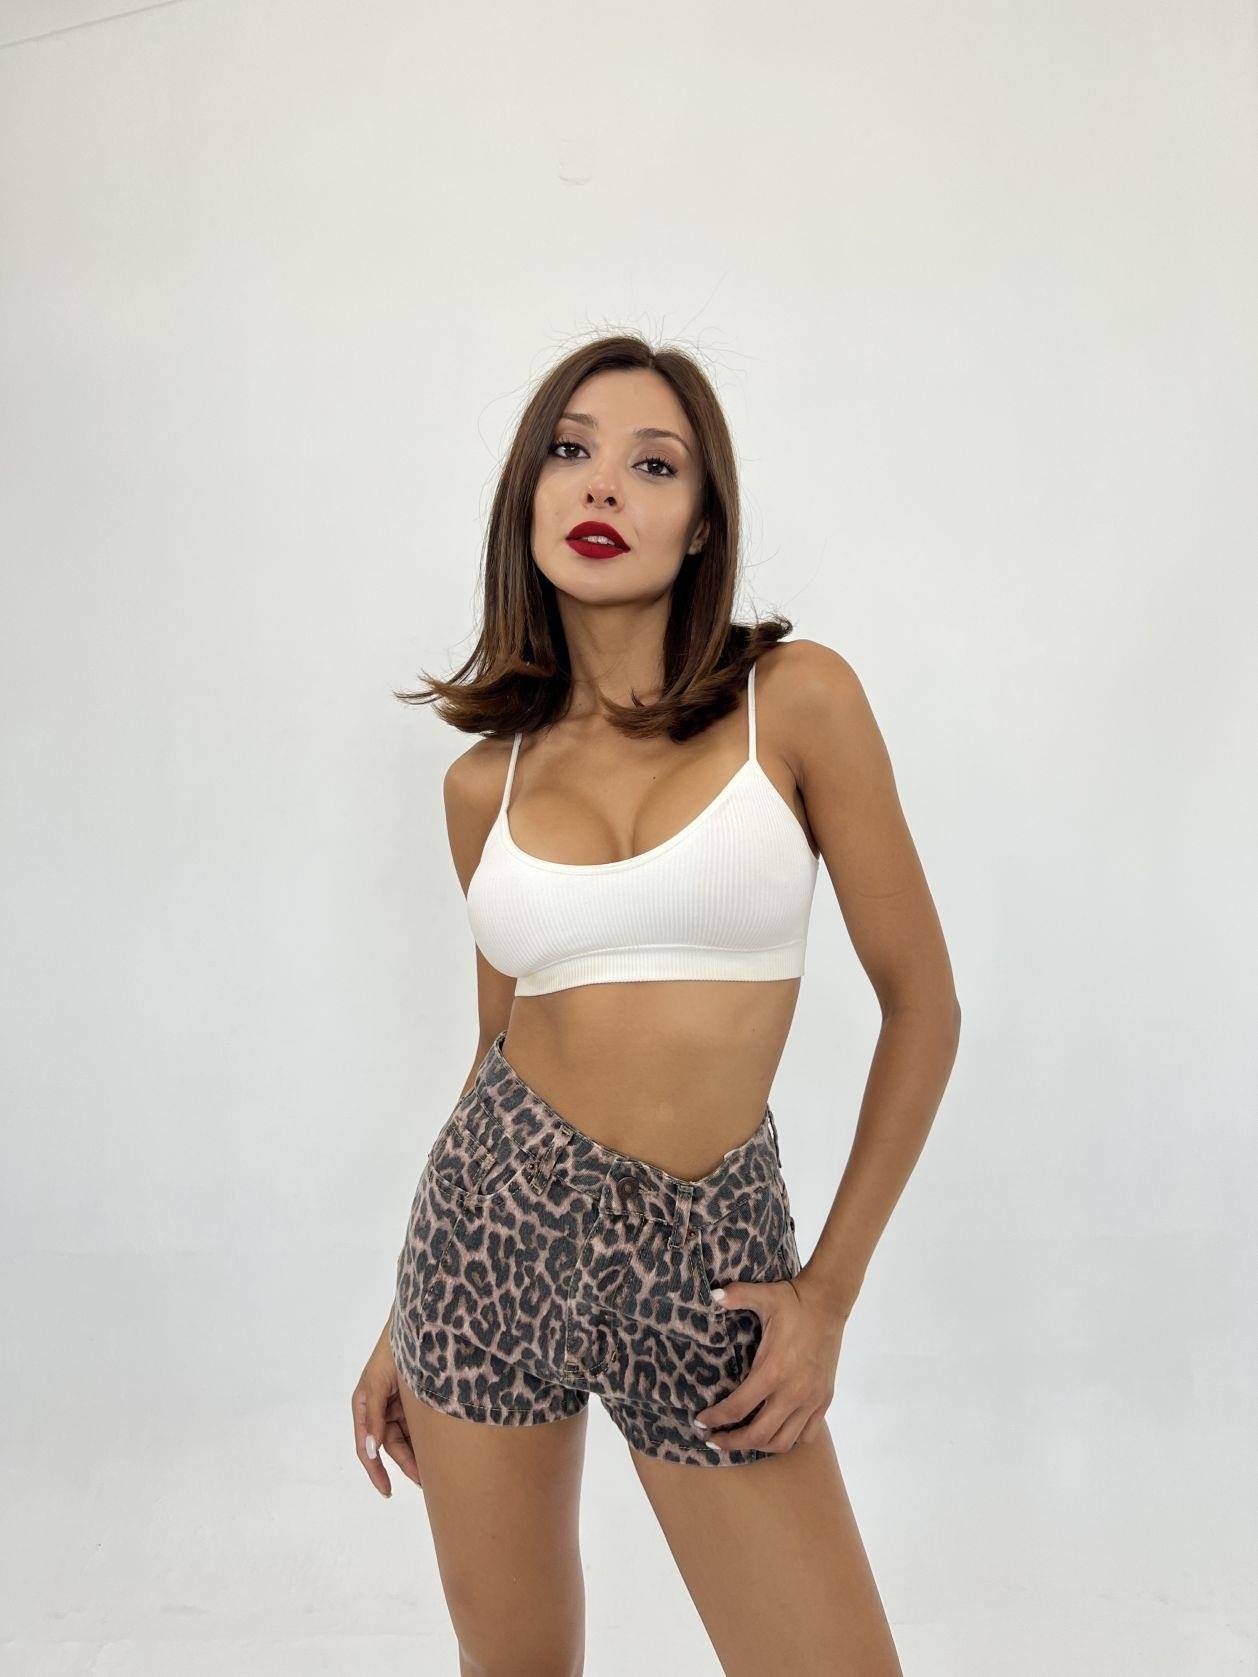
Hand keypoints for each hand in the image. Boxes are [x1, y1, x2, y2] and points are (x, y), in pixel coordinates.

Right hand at [352, 1318, 421, 1495]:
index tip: (387, 1491)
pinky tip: (440, 1450)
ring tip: (437, 1472)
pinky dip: (427, 1438)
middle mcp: (380, 1408)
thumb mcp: (378, 1382)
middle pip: (391, 1446)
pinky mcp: (416, 1400)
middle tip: (426, 1483)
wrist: (420, 1323)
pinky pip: (419, 1426)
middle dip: (407, 1464)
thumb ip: (374, 1416)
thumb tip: (371, 1450)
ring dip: (419, 1453)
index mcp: (365, 1405)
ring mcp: (399, 1404)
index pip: (367, 1447)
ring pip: (407, 1438)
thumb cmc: (392, 1350)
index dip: (375, 1471)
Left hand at [691, 1268, 847, 1455]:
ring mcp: (811, 1400)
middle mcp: (793, 1392)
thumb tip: (714, 1294)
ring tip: (740, 1440)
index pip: (737, 1408)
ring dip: (758, 1446)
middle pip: (757, 1435)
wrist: (829, 1303)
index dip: (714, 1419)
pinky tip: (773, 1432)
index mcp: (773, 1371)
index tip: (700, 1421)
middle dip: (731, 1442)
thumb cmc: (793, 1301)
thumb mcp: (764, 1295)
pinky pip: (806, 1435)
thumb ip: (737, 1295)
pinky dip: (787, 1440)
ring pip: (782, 1442)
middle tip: (712, 1439)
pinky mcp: (824, 1401)